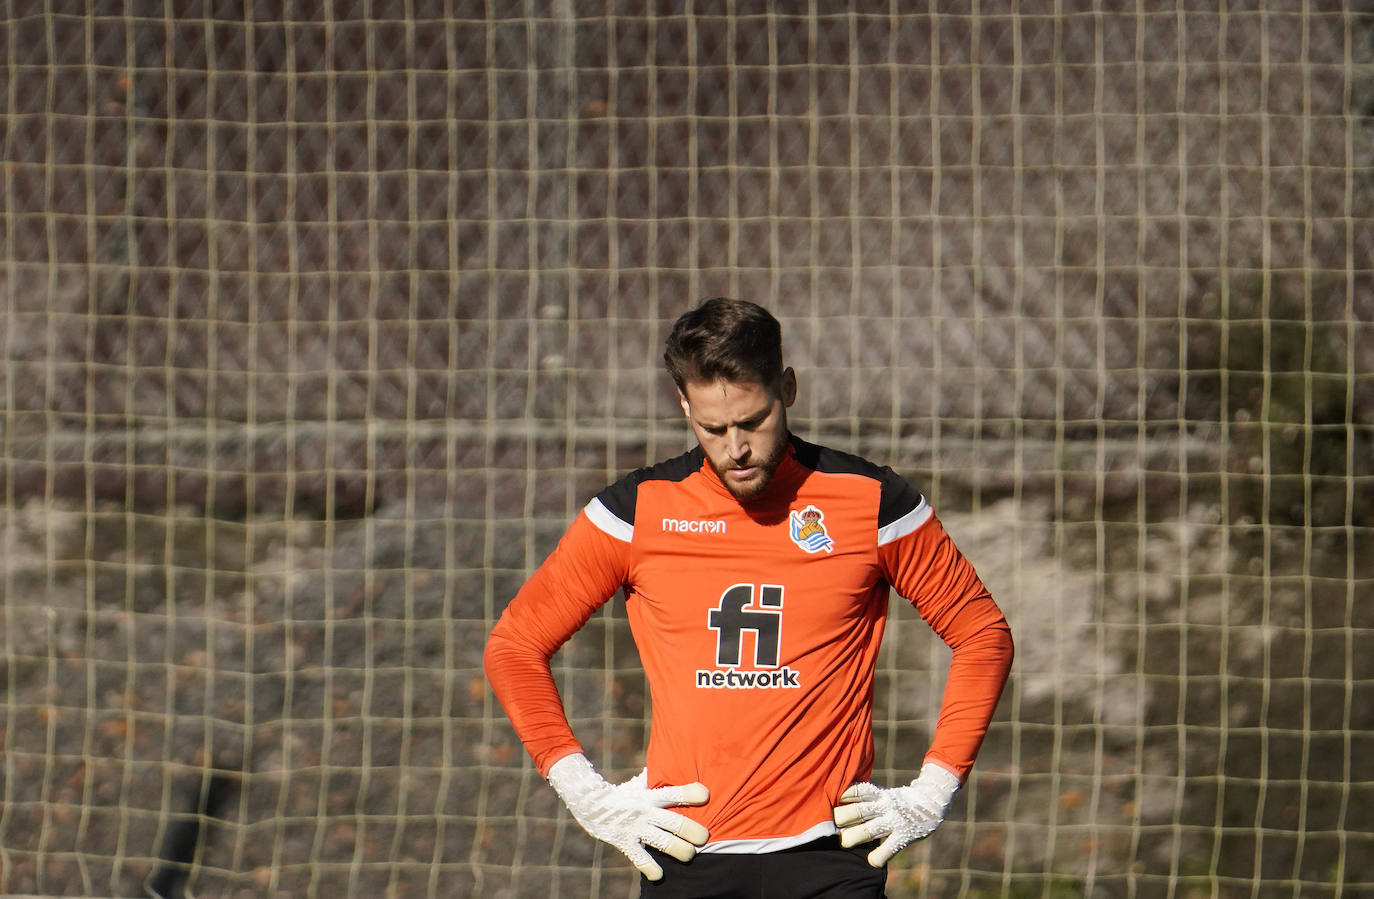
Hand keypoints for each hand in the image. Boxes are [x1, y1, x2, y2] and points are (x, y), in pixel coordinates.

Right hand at [546, 753, 709, 880]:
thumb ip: (657, 779)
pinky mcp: (624, 842)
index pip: (672, 792)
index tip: (705, 794)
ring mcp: (635, 828)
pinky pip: (640, 859)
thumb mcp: (639, 784)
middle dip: (691, 830)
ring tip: (690, 855)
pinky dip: (650, 869)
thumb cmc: (623, 794)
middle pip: (673, 821)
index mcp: (650, 796)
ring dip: (679, 850)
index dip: (688, 793)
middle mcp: (644, 811)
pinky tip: (659, 875)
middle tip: (704, 837)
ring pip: (662, 842)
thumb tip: (674, 762)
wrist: (590, 803)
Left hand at [832, 762, 960, 865]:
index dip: (844, 795)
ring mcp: (895, 821)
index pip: (858, 791)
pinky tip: (871, 860)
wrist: (934, 801)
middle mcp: (885, 806)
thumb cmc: (903, 800)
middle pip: (859, 810)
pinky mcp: (904, 836)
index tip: (832, 801)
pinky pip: (889, 848)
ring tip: (844, 842)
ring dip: (855, 836)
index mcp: (880, 794)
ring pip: (870, 829)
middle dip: (843, 817)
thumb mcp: (887, 794)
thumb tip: (843, 804)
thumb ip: (870, 799)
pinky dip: (879, 856)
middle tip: (831, 824)